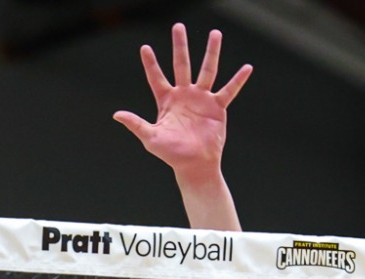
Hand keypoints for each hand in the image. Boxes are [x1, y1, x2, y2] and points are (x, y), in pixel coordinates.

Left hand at [113, 23, 250, 178]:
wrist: (195, 165)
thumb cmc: (172, 154)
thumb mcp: (151, 138)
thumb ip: (136, 124)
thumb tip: (116, 114)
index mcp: (166, 101)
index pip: (156, 78)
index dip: (151, 63)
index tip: (145, 48)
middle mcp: (184, 95)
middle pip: (182, 65)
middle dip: (180, 46)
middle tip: (178, 27)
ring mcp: (201, 99)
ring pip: (207, 70)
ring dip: (211, 52)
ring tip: (215, 34)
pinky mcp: (217, 107)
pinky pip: (229, 91)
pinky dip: (238, 80)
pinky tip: (247, 67)